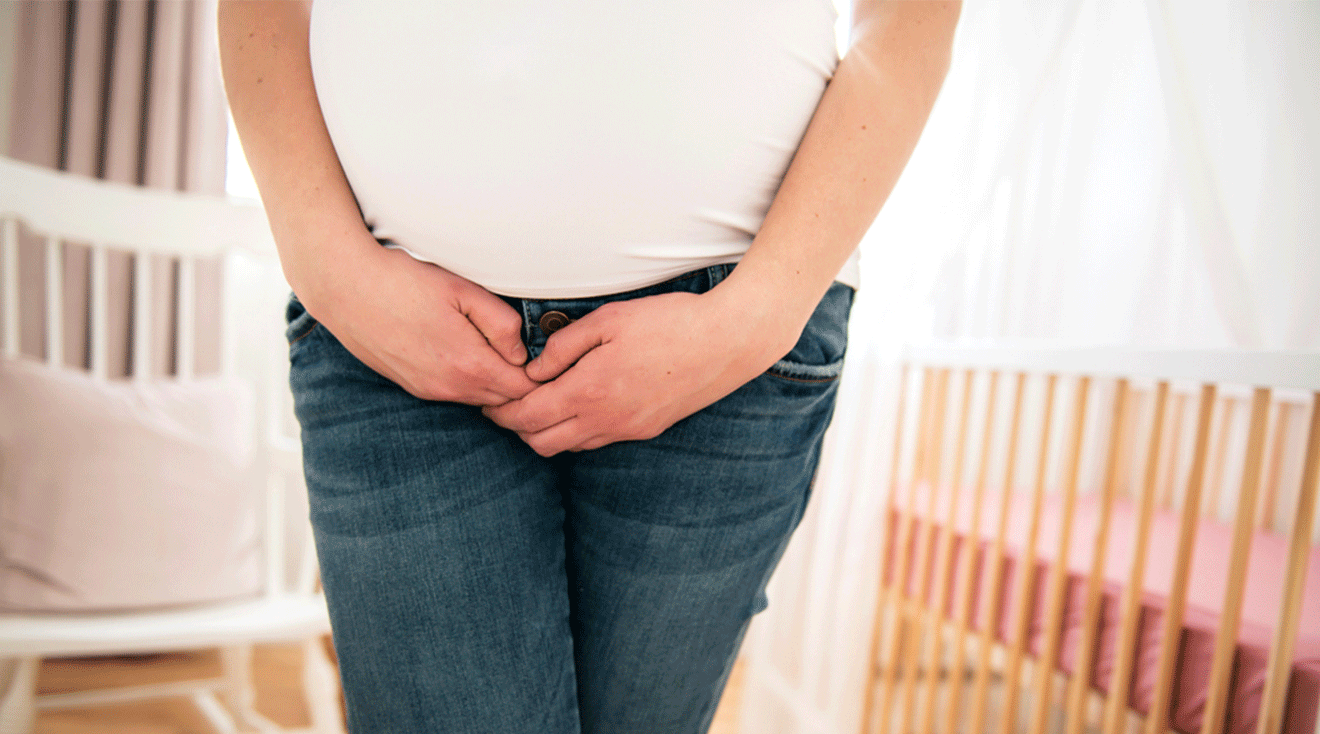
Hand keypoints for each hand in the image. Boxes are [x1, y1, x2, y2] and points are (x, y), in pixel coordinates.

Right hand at [303, 242, 537, 405]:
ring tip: (499, 350)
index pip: (524, 390)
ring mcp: (429, 391)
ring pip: (479, 400)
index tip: (546, 356)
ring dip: (495, 383)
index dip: (540, 376)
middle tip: (530, 354)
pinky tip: (466, 352)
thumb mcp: (463, 290)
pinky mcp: (413, 387)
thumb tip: (522, 352)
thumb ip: (502, 323)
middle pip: (504, 402)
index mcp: (469, 365)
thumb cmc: (405, 282)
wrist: (346, 288)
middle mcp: (449, 388)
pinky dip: (469, 381)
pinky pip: (454, 394)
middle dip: (522, 385)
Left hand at [481, 287, 798, 455]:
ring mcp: (627, 429)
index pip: (527, 417)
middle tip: (506, 404)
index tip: (488, 400)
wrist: (726, 341)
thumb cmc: (667, 321)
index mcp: (589, 391)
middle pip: (541, 443)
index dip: (500, 412)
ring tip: (539, 404)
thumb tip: (533, 369)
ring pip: (569, 447)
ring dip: (546, 432)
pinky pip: (597, 441)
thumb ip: (563, 346)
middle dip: (517, 427)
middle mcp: (605, 420)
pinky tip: (578, 405)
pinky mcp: (645, 430)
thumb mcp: (607, 320)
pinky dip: (576, 431)